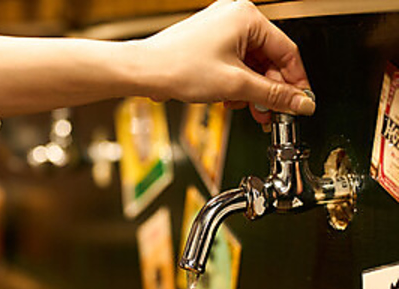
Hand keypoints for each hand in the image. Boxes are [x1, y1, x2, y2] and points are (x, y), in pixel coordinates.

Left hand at [140, 0, 313, 120]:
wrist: (145, 71)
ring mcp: (221, 29)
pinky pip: (234, 63)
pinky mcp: (210, 42)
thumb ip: (272, 95)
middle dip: (269, 91)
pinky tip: (230, 99)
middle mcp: (236, 17)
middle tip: (270, 113)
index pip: (287, 52)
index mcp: (247, 17)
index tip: (299, 103)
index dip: (295, 82)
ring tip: (246, 109)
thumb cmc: (179, 68)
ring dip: (251, 91)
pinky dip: (236, 84)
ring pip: (251, 64)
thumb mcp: (235, 85)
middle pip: (268, 59)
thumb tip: (301, 102)